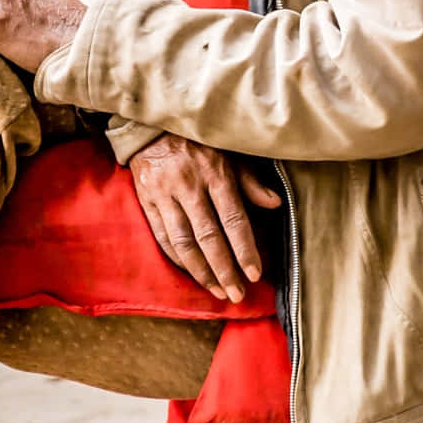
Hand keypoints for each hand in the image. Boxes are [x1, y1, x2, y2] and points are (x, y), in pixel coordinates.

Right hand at [129, 134, 281, 303]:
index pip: (233, 219)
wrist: (151, 127)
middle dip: (224, 270)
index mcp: (215, 173)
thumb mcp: (228, 154)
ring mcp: (165, 194)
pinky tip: (192, 273)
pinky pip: (163, 237)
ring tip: (217, 291)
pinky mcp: (147, 201)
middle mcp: (189, 185)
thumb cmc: (198, 142)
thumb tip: (275, 204)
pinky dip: (178, 259)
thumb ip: (249, 181)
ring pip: (184, 242)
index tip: (254, 274)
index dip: (244, 249)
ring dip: (201, 271)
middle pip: (209, 236)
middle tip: (236, 295)